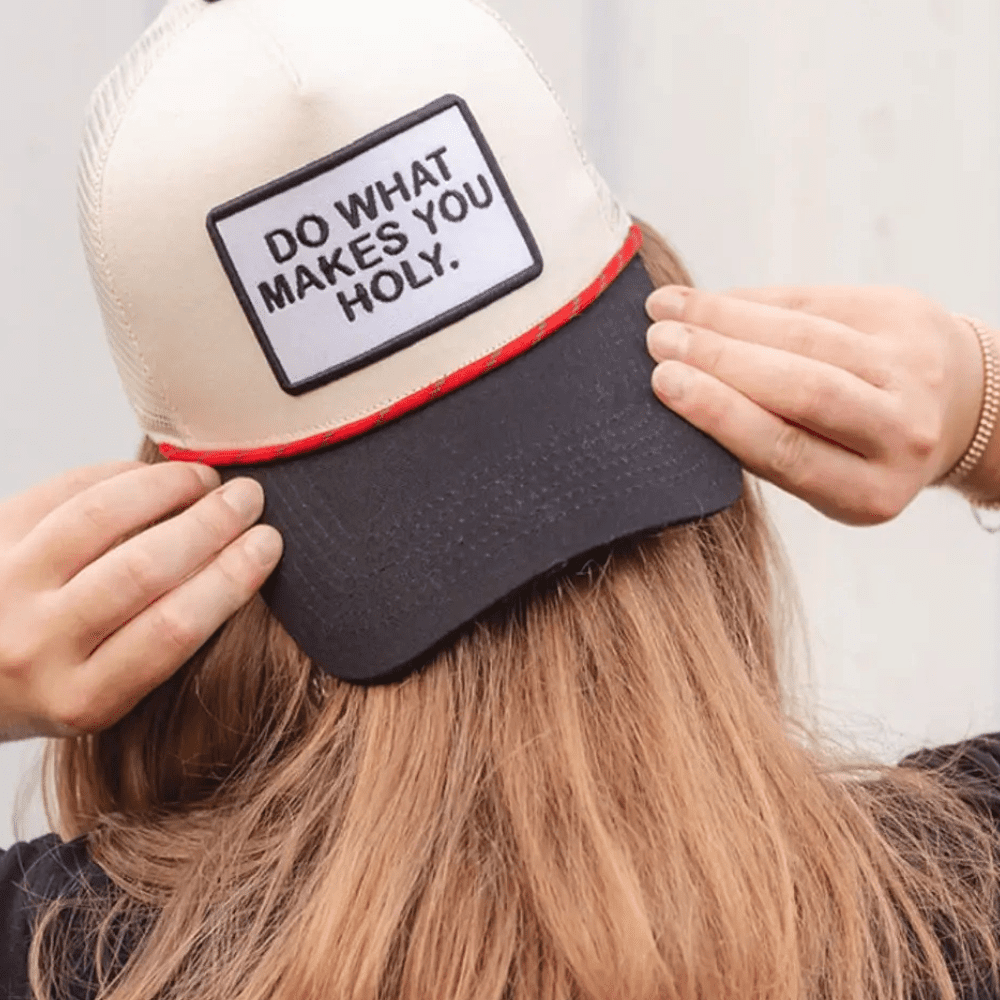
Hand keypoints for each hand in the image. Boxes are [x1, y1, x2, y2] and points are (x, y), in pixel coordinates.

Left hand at [0, 462, 281, 739]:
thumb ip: (158, 644)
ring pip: (99, 518)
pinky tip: (152, 475)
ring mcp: (5, 588)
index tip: (268, 542)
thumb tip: (235, 562)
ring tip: (206, 477)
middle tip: (250, 497)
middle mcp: (37, 646)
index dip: (232, 576)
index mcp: (83, 698)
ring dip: (167, 487)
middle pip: (143, 569)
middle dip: (211, 523)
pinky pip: (62, 491)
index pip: (175, 627)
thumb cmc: (48, 682)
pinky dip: (118, 474)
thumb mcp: (101, 695)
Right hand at [646, 285, 987, 525]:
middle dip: (718, 359)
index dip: (720, 412)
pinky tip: (708, 300)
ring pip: (805, 336)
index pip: (785, 449)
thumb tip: (680, 392)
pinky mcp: (905, 314)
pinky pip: (814, 300)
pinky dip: (751, 300)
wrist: (951, 407)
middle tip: (658, 342)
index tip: (665, 383)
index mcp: (869, 493)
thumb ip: (766, 447)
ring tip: (668, 312)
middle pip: (800, 388)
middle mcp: (902, 433)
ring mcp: (911, 369)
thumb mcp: (824, 479)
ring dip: (725, 319)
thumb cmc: (858, 452)